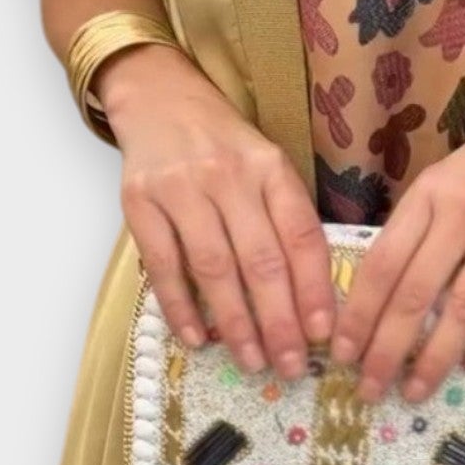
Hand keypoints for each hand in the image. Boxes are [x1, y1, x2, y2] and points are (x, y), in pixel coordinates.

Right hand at [97, 43, 335, 379]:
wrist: (160, 100)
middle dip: (279, 320)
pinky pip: (163, 265)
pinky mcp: (139, 202)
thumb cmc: (223, 145)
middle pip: (261, 260)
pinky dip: (181, 306)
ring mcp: (181, 188)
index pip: (301, 235)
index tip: (324, 333)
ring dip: (235, 322)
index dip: (315, 288)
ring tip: (252, 361)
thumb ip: (286, 219)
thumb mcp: (266, 166)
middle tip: (291, 365)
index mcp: (270, 167)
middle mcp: (229, 175)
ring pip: (214, 268)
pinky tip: (198, 337)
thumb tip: (310, 298)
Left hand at [328, 82, 464, 402]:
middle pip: (416, 292)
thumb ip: (416, 227)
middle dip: (388, 349)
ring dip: (437, 356)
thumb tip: (378, 296)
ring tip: (417, 389)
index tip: (342, 353)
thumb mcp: (445, 178)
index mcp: (429, 191)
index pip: (382, 262)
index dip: (359, 314)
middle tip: (370, 389)